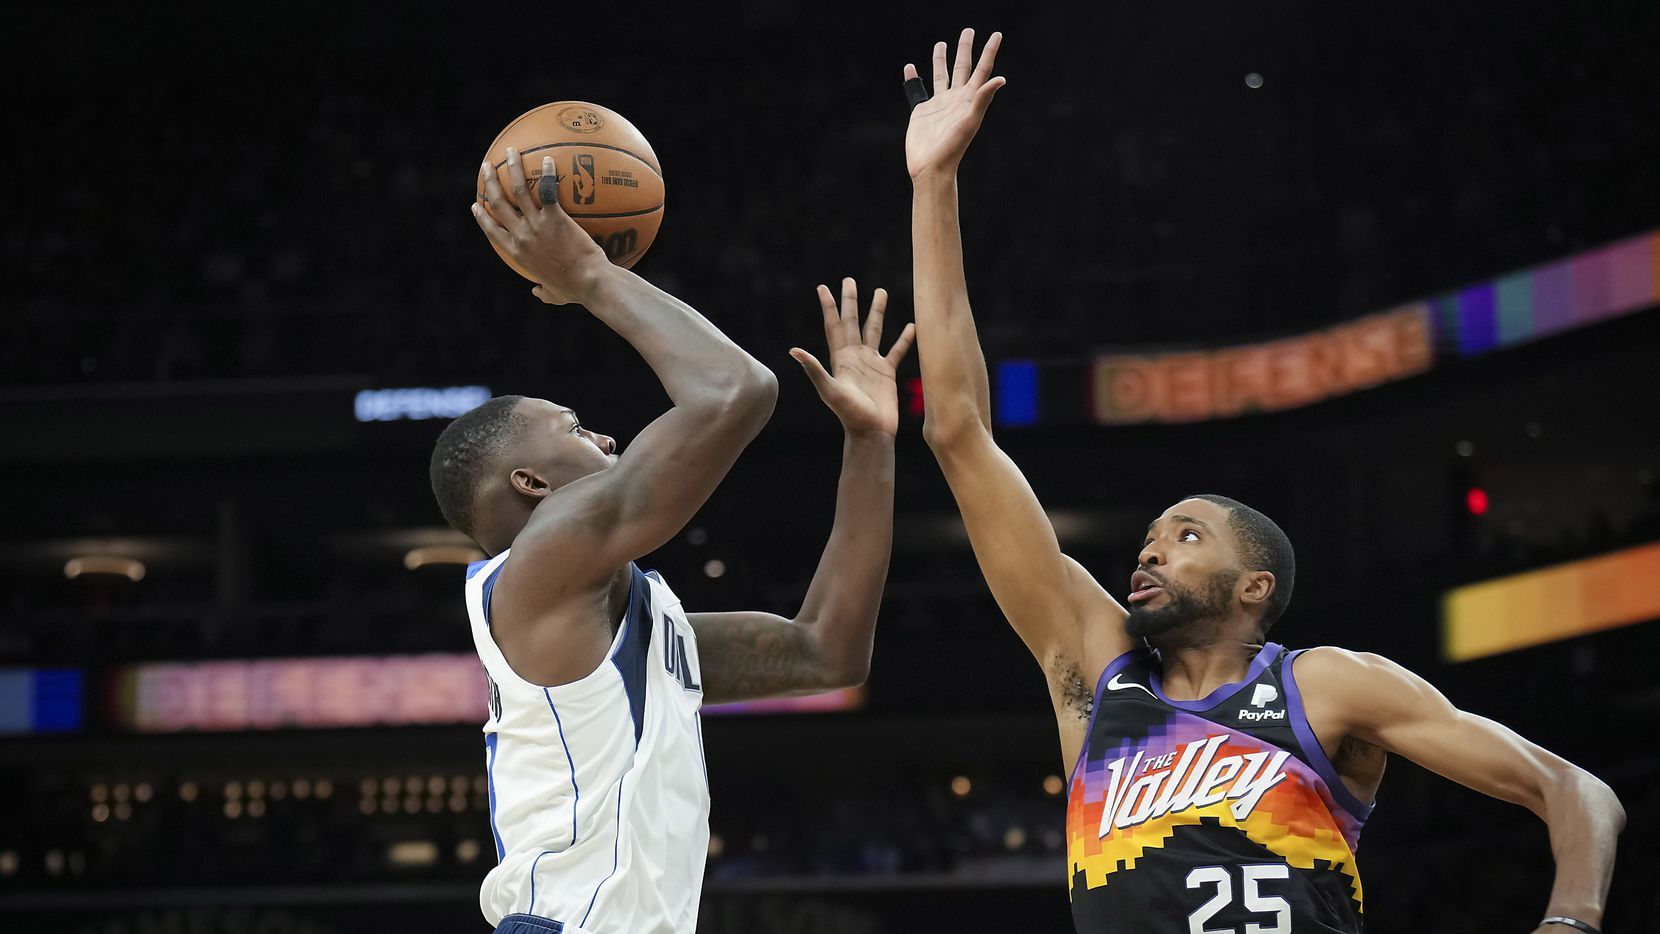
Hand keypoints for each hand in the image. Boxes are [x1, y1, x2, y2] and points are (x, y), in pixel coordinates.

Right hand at [473, 148, 610, 303]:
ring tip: (510, 152)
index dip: (481, 216)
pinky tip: (548, 159)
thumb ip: (543, 292)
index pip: (491, 230)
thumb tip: (538, 293)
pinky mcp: (555, 218)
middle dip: (489, 182)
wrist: (589, 282)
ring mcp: (536, 225)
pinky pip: (548, 189)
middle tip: (487, 167)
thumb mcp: (553, 294)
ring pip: (517, 190)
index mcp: (517, 252)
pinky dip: (547, 172)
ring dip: (511, 168)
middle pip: (498, 203)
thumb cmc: (574, 290)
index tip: (476, 204)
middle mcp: (521, 235)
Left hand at [790, 279, 915, 437]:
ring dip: (877, 311)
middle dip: (850, 301)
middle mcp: (855, 356)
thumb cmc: (849, 414)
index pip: (833, 326)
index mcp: (840, 358)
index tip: (822, 287)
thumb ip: (814, 369)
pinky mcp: (887, 372)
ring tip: (881, 291)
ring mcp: (871, 363)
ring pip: (874, 330)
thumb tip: (794, 350)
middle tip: (849, 279)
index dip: (828, 306)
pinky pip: (897, 350)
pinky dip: (905, 338)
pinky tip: (913, 325)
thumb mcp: (830, 390)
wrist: (870, 432)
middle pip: (852, 321)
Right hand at [904, 28, 1005, 179]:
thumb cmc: (953, 148)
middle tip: (968, 30)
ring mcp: (939, 104)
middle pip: (963, 67)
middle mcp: (956, 99)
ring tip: (941, 43)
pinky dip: (912, 79)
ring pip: (941, 76)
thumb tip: (1000, 78)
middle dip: (965, 49)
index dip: (989, 52)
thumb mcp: (970, 121)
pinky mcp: (922, 111)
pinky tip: (910, 68)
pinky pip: (917, 90)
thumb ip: (983, 98)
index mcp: (970, 99)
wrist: (932, 167)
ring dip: (941, 60)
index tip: (997, 35)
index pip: (982, 69)